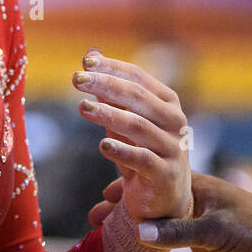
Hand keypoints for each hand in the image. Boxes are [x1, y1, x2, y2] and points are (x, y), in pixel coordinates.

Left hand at [74, 49, 190, 221]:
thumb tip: (90, 52)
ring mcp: (173, 148)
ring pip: (138, 126)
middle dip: (105, 85)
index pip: (138, 77)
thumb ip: (111, 89)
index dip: (112, 67)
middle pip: (137, 97)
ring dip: (109, 115)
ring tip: (82, 107)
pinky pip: (142, 159)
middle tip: (76, 79)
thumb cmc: (143, 150)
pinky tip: (103, 145)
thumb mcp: (126, 119)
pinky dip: (122, 151)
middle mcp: (174, 121)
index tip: (85, 61)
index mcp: (167, 102)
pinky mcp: (165, 175)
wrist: (166, 199)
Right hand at [89, 171, 251, 251]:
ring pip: (160, 235)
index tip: (104, 192)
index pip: (157, 182)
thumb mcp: (217, 228)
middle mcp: (196, 210)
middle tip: (94, 218)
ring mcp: (200, 234)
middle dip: (124, 212)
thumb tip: (139, 230)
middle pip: (152, 208)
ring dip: (136, 238)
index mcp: (198, 191)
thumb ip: (180, 230)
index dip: (131, 185)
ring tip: (106, 240)